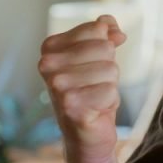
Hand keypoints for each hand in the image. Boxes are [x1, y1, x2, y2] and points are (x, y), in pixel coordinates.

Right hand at [39, 15, 127, 162]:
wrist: (86, 133)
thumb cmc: (91, 91)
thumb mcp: (99, 56)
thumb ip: (105, 33)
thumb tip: (114, 29)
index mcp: (50, 47)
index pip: (97, 29)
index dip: (106, 47)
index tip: (92, 66)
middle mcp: (48, 64)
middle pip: (105, 48)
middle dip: (109, 69)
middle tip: (94, 86)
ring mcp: (57, 86)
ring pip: (110, 70)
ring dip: (110, 86)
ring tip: (94, 98)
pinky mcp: (71, 106)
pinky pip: (110, 91)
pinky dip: (109, 102)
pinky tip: (95, 110)